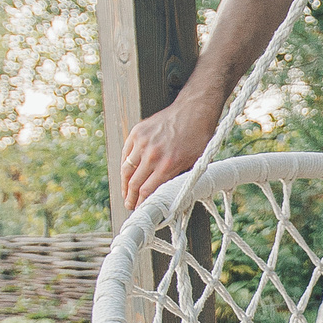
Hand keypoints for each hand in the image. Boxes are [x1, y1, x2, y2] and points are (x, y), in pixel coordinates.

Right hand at [120, 86, 227, 210]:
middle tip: (130, 206)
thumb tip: (174, 201)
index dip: (142, 205)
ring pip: (127, 170)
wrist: (193, 111)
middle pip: (135, 184)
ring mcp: (142, 142)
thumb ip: (182, 181)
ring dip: (125, 185)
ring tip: (126, 194)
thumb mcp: (195, 163)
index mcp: (168, 165)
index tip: (140, 211)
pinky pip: (126, 154)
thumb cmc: (198, 139)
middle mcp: (153, 154)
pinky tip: (127, 175)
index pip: (148, 192)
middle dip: (131, 198)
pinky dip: (125, 166)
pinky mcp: (137, 132)